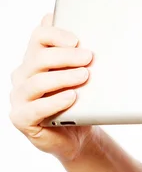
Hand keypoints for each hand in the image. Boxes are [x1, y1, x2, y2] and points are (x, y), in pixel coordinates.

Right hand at [9, 14, 96, 161]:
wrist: (77, 136)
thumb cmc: (79, 104)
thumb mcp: (80, 78)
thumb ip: (79, 57)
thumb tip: (92, 36)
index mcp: (35, 59)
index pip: (39, 37)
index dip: (56, 35)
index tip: (77, 40)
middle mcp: (23, 75)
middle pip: (39, 57)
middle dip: (66, 56)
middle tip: (88, 57)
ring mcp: (19, 97)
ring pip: (37, 82)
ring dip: (63, 77)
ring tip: (84, 76)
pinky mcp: (21, 118)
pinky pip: (35, 108)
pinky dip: (54, 101)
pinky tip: (71, 97)